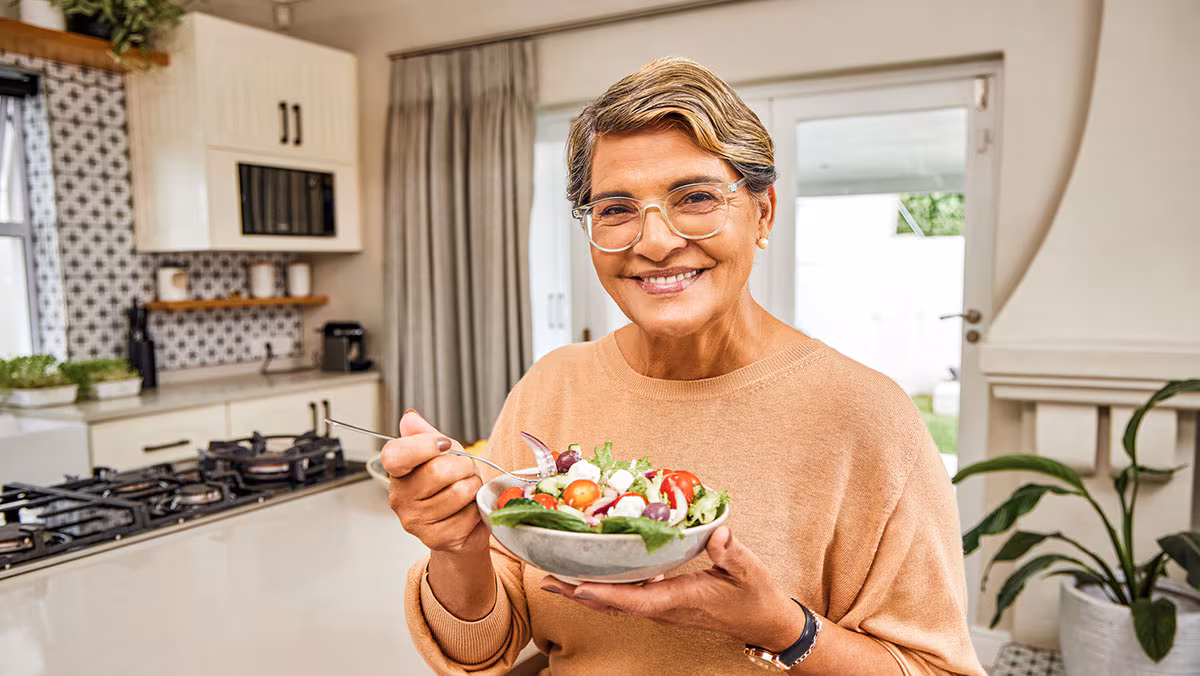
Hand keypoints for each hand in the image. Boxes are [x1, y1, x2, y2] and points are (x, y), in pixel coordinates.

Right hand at [382, 410, 488, 556]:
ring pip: (459, 492)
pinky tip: (469, 510)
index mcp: (397, 473)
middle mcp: (400, 499)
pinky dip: (477, 508)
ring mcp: (416, 521)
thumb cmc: (451, 486)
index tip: (445, 444)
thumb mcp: (440, 454)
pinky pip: (469, 514)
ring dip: (473, 487)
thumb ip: (426, 434)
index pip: (395, 454)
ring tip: (468, 490)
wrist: (462, 527)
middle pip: (438, 470)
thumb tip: (409, 419)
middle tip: (465, 471)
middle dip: (464, 466)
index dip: (424, 445)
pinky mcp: (437, 538)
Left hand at [540, 526, 807, 651]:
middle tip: (547, 579)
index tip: (576, 586)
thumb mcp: (749, 569)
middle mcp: (664, 608)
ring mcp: (662, 609)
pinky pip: (627, 600)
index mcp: (679, 600)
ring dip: (585, 593)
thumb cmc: (755, 596)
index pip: (635, 600)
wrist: (763, 621)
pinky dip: (604, 590)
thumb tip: (717, 534)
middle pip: (613, 605)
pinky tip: (591, 577)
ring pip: (616, 604)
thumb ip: (732, 552)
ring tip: (555, 579)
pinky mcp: (664, 604)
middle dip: (579, 594)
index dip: (604, 594)